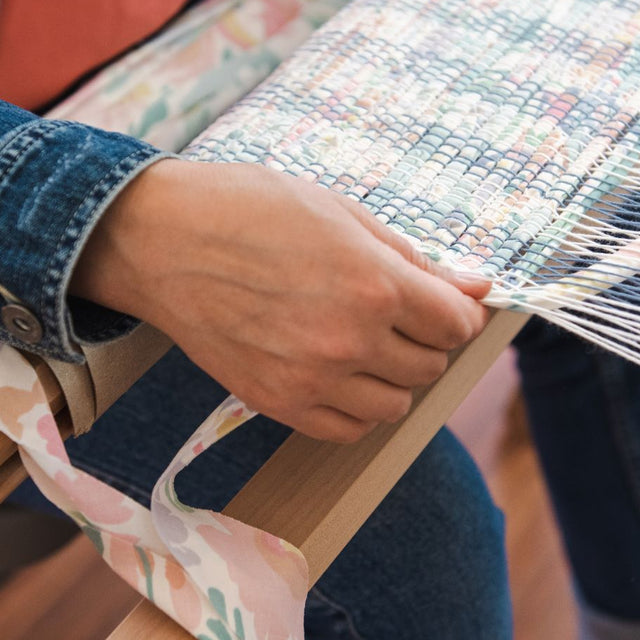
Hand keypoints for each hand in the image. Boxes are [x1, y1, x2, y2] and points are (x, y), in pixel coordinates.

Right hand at [71, 159, 490, 441]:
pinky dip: (355, 407)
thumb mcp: (342, 214)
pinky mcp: (276, 402)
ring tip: (362, 342)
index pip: (457, 324)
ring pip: (394, 406)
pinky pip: (347, 430)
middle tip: (395, 311)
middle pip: (430, 365)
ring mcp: (311, 378)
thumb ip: (413, 258)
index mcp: (374, 285)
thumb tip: (477, 287)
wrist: (162, 239)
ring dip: (391, 377)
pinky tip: (338, 372)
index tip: (441, 300)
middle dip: (424, 338)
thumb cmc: (250, 209)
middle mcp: (349, 340)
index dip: (456, 309)